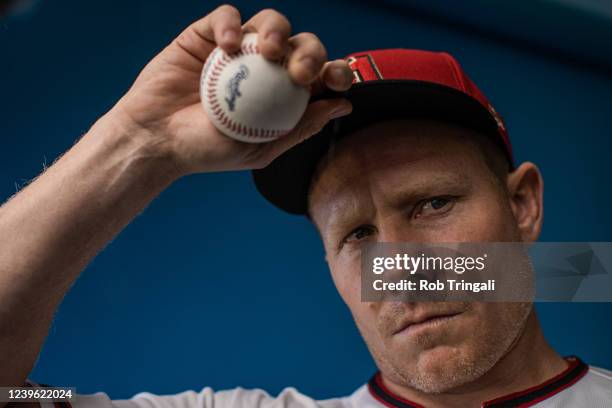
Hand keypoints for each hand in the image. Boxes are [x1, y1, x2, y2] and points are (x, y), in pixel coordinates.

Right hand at [110, 5, 352, 174]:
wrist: (156, 139)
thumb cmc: (206, 149)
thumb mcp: (260, 147)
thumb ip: (300, 127)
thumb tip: (343, 106)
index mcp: (282, 94)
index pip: (319, 74)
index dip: (335, 71)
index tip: (336, 80)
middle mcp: (265, 68)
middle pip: (302, 44)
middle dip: (311, 52)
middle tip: (300, 72)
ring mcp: (238, 50)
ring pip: (271, 22)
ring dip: (277, 31)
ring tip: (270, 51)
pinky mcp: (207, 34)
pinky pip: (226, 16)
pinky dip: (231, 25)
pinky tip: (227, 47)